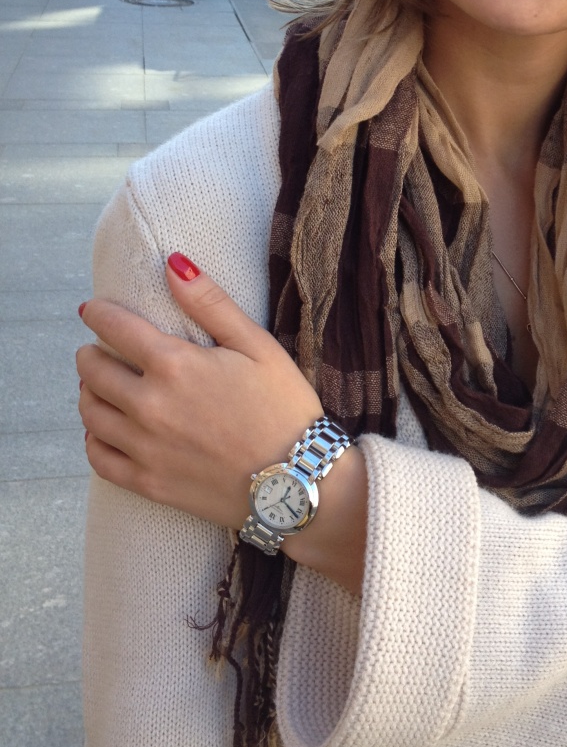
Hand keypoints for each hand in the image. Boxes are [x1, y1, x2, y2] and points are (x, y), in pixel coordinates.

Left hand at [77, 253, 324, 532]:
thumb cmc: (285, 408)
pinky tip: (104, 431)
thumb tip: (172, 263)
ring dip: (89, 392)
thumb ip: (211, 304)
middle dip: (91, 353)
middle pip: (92, 370)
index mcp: (175, 365)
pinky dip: (94, 439)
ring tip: (100, 386)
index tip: (94, 310)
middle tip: (99, 350)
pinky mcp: (148, 482)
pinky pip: (99, 459)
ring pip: (90, 413)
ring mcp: (145, 447)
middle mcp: (149, 405)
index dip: (99, 314)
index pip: (114, 327)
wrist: (298, 483)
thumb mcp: (258, 346)